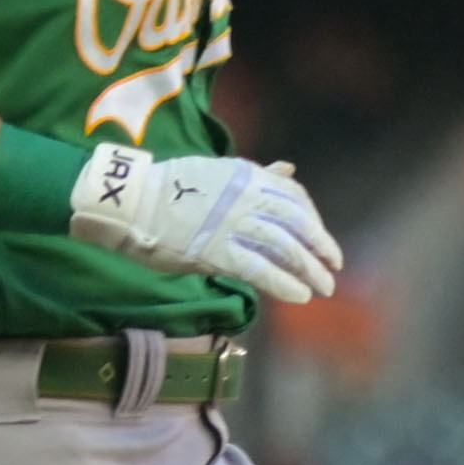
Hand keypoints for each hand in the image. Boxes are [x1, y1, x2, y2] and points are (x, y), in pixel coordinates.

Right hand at [66, 144, 342, 303]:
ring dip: (308, 270)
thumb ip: (259, 175)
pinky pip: (259, 268)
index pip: (294, 196)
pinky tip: (299, 296)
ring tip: (322, 287)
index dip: (313, 219)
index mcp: (246, 175)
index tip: (321, 239)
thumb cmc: (170, 188)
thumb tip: (289, 168)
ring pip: (284, 247)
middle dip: (320, 246)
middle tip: (333, 267)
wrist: (129, 199)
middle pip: (297, 223)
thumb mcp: (219, 171)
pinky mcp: (216, 250)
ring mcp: (231, 223)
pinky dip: (283, 283)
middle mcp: (245, 196)